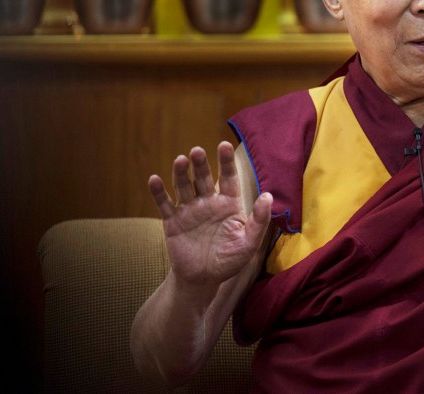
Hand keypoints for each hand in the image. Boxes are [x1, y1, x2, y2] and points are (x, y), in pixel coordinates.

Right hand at [148, 141, 271, 292]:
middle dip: (201, 164)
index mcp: (228, 203)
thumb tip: (268, 196)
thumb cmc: (229, 260)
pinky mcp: (173, 221)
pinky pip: (165, 204)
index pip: (229, 178)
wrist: (203, 280)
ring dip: (181, 173)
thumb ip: (259, 220)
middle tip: (197, 151)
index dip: (226, 162)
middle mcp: (208, 202)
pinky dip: (159, 192)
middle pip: (204, 178)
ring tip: (181, 160)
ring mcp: (189, 210)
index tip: (224, 145)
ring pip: (184, 186)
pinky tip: (154, 180)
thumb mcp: (248, 243)